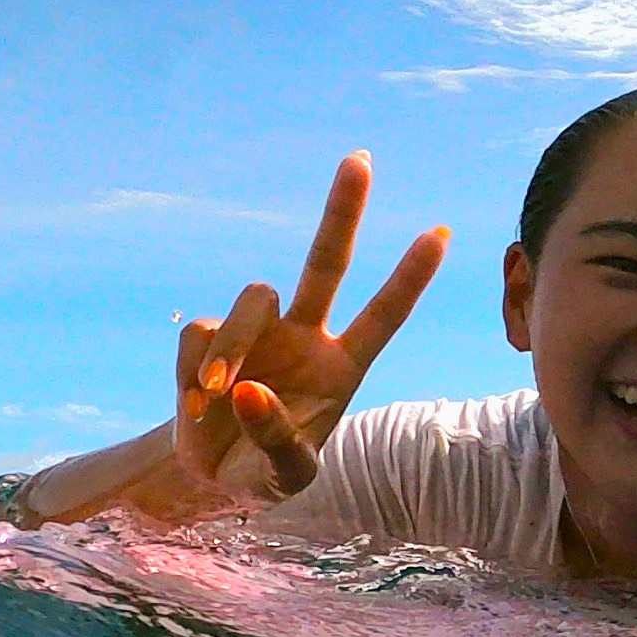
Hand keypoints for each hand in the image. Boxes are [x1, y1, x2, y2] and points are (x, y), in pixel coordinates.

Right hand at [171, 153, 447, 502]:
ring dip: (233, 345)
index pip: (384, 315)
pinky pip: (201, 331)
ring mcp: (259, 332)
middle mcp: (306, 336)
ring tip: (214, 392)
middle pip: (326, 261)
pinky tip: (196, 401)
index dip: (409, 277)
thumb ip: (277, 441)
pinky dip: (195, 366)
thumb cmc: (267, 471)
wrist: (213, 477)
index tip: (441, 233)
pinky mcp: (210, 338)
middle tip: (360, 159)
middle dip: (342, 211)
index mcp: (343, 366)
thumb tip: (247, 393)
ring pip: (252, 299)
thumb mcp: (287, 475)